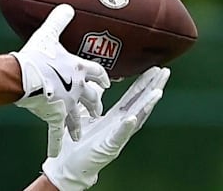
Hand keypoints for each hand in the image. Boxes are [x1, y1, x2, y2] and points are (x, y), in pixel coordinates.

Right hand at [12, 4, 110, 156]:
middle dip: (95, 102)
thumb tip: (67, 6)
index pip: (98, 73)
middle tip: (97, 106)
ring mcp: (68, 105)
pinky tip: (57, 151)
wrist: (21, 77)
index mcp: (79, 69)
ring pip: (78, 117)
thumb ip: (59, 20)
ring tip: (81, 130)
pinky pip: (57, 132)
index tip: (107, 81)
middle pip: (92, 98)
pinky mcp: (55, 116)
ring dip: (79, 124)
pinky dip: (56, 142)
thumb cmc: (35, 56)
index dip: (102, 77)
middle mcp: (78, 88)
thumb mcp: (48, 34)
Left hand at [42, 66, 169, 190]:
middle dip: (152, 87)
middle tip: (164, 73)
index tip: (154, 69)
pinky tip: (132, 118)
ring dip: (147, 105)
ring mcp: (117, 136)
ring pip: (136, 118)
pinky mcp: (109, 147)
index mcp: (115, 117)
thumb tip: (99, 82)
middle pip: (139, 103)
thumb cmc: (79, 140)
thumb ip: (95, 99)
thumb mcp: (87, 113)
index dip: (143, 82)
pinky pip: (119, 136)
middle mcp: (120, 125)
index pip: (133, 96)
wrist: (68, 162)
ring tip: (157, 92)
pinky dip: (126, 127)